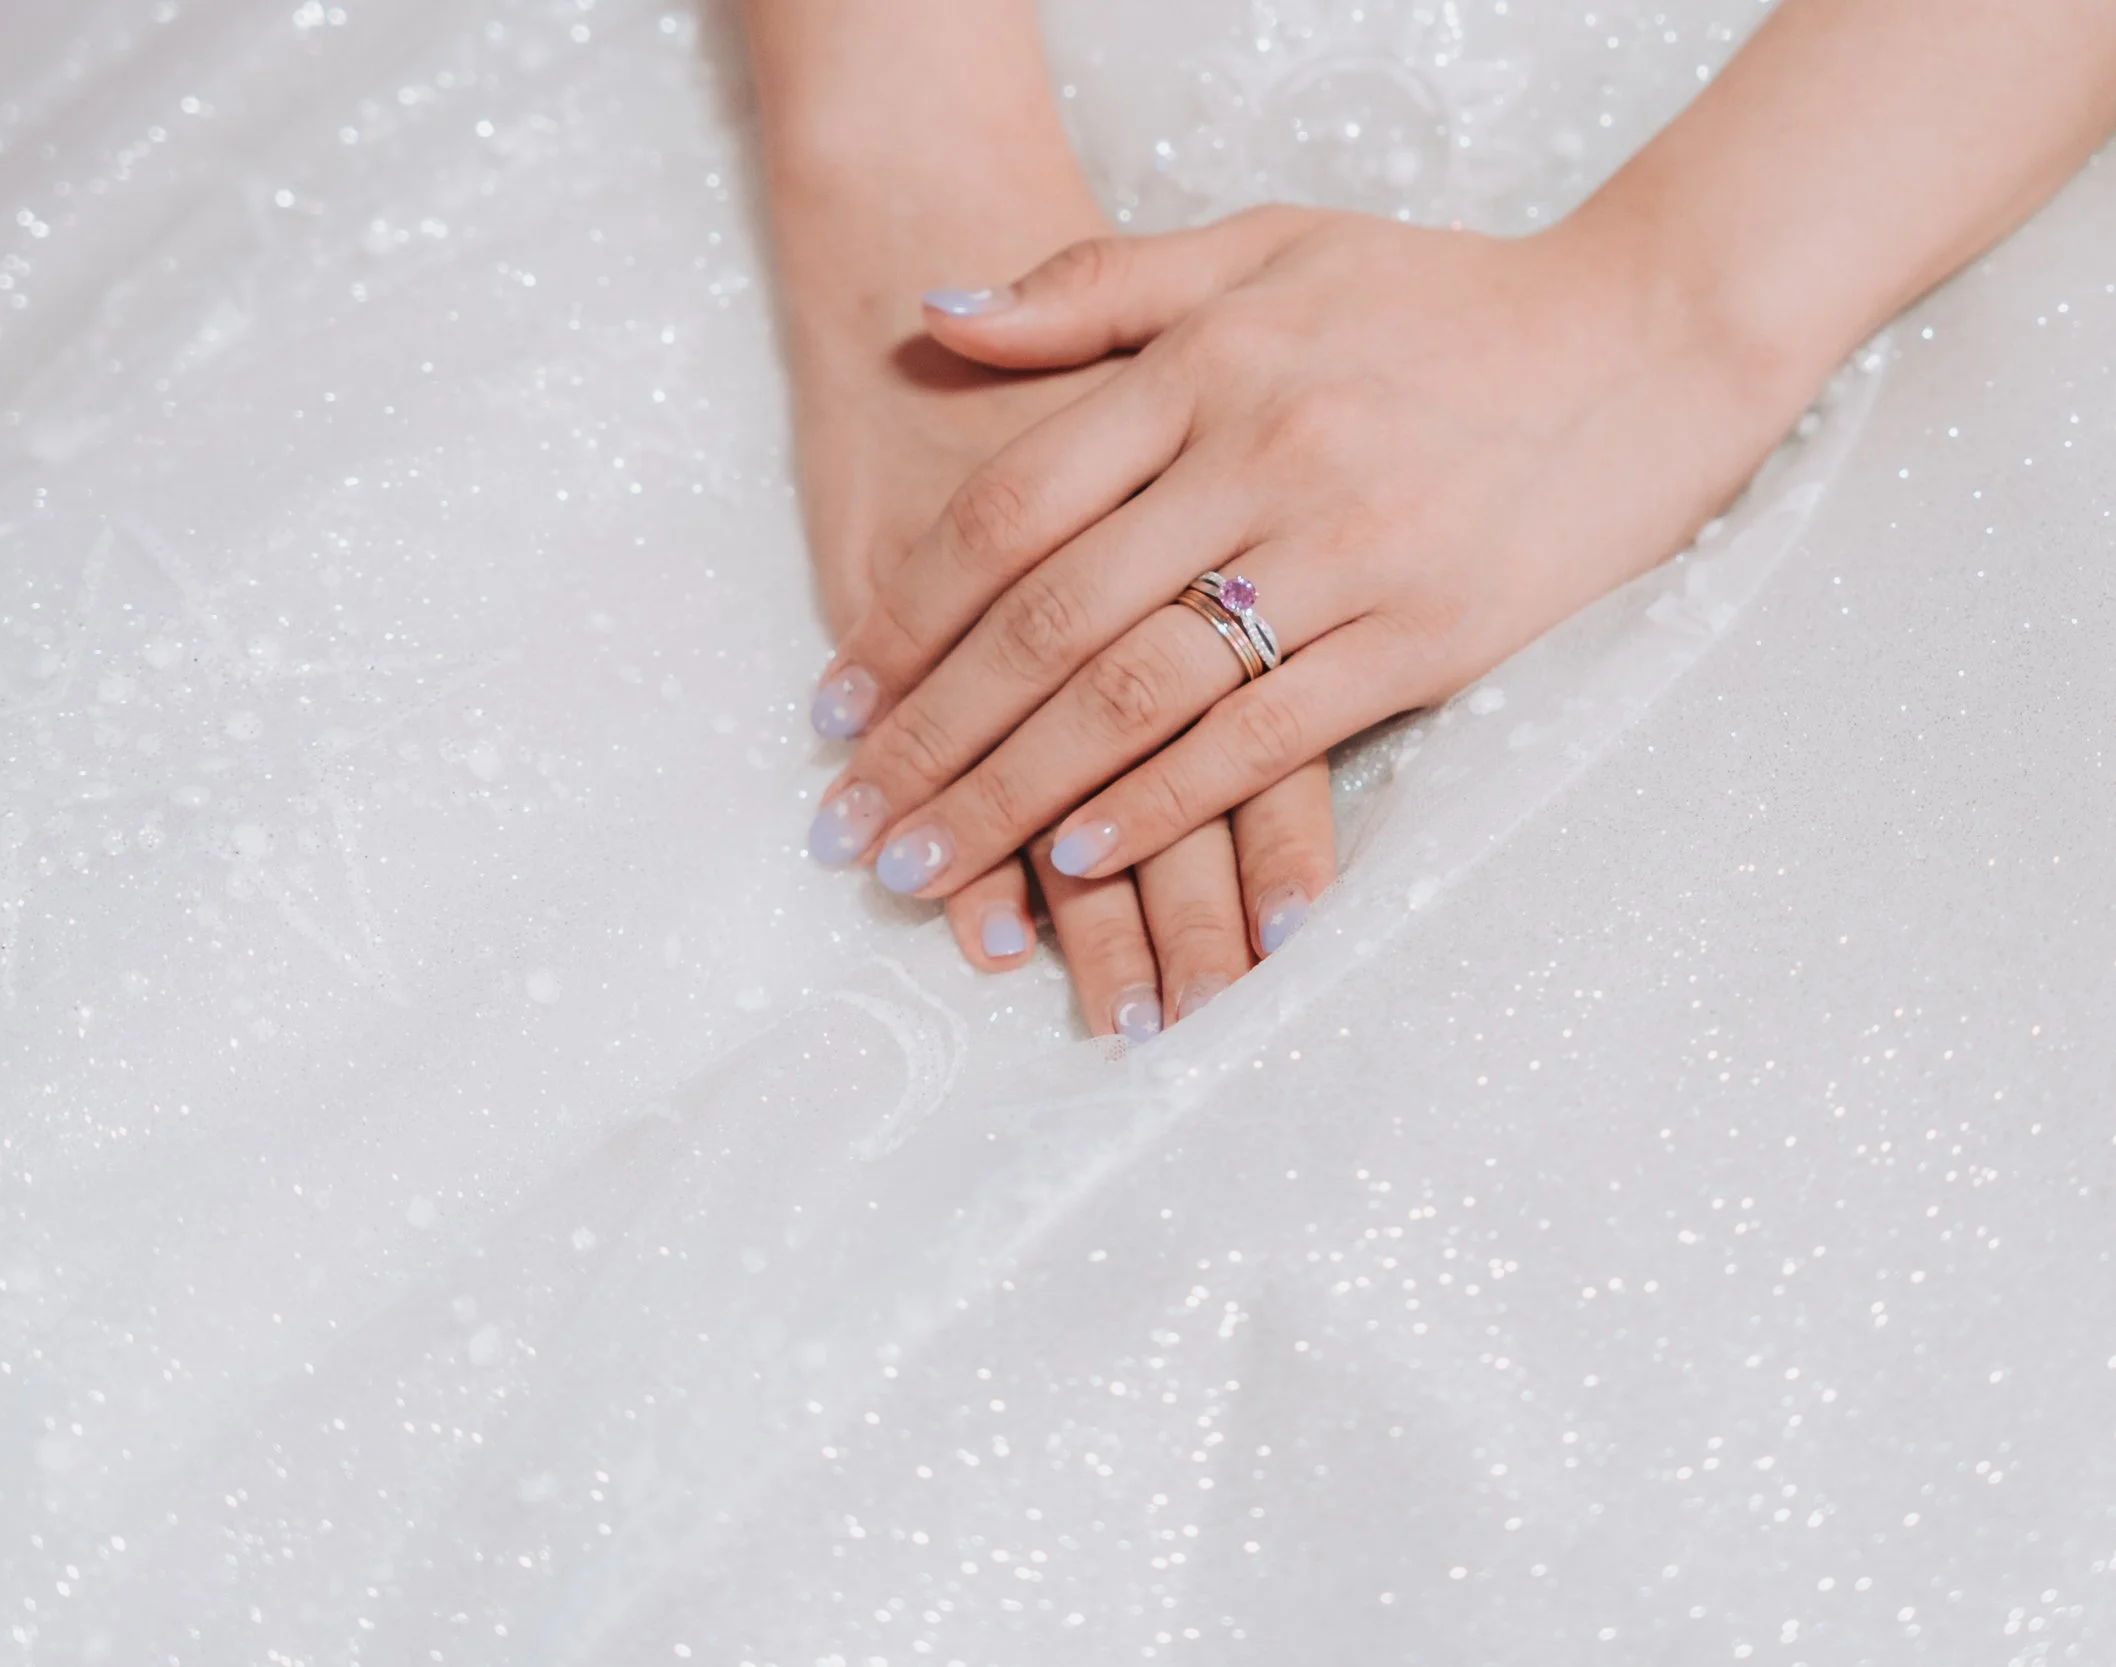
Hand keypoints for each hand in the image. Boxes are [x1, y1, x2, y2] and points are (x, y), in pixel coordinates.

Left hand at [803, 205, 1800, 897]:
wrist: (1650, 335)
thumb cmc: (1438, 297)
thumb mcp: (1261, 250)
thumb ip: (1091, 288)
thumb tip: (933, 320)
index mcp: (1203, 368)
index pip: (1012, 512)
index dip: (908, 618)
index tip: (834, 703)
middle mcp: (1260, 463)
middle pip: (1050, 626)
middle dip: (933, 740)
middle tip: (848, 826)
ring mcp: (1344, 557)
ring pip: (1139, 699)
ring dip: (1016, 800)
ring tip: (929, 867)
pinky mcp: (1422, 639)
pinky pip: (1265, 744)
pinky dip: (1165, 807)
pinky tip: (1082, 860)